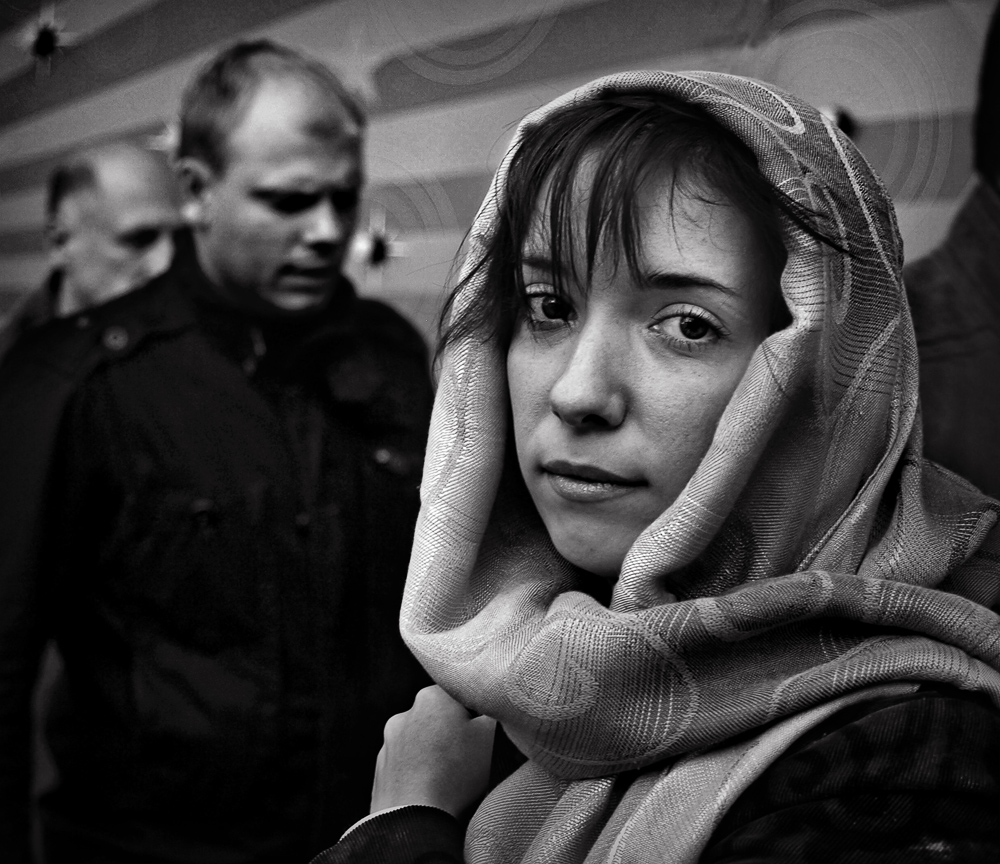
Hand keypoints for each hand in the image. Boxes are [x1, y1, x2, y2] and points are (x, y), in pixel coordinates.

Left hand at [371, 685, 495, 817]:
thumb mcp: (491, 737)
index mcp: (431, 697)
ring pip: (422, 745)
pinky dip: (420, 776)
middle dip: (455, 737)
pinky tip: (433, 794)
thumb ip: (496, 714)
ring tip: (451, 783)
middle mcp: (404, 714)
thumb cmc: (455, 774)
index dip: (478, 716)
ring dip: (436, 757)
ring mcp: (388, 744)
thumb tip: (496, 710)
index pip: (462, 696)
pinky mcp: (381, 772)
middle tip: (471, 761)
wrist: (412, 821)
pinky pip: (408, 769)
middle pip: (441, 721)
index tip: (485, 737)